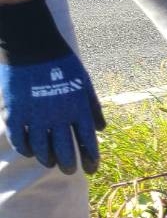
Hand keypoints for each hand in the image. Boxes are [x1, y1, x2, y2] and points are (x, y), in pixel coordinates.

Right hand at [0, 0, 104, 173]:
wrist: (31, 47)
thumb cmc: (62, 64)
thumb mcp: (85, 84)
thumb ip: (93, 108)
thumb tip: (100, 129)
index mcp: (78, 110)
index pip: (88, 143)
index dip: (91, 160)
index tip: (91, 169)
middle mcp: (58, 117)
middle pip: (65, 151)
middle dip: (69, 165)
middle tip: (69, 170)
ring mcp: (34, 117)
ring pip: (41, 149)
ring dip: (47, 159)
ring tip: (50, 162)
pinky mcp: (14, 113)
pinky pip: (19, 140)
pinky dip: (25, 149)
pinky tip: (29, 152)